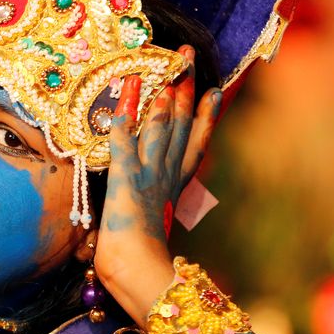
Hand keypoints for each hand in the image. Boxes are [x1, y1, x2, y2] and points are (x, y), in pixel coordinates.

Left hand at [94, 46, 221, 322]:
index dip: (204, 116)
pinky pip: (124, 147)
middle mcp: (165, 176)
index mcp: (173, 186)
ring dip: (161, 102)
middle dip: (185, 92)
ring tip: (165, 76)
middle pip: (180, 127)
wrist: (139, 274)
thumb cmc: (142, 256)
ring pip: (159, 131)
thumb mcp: (156, 222)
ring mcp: (147, 177)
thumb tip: (161, 201)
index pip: (194, 143)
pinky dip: (122, 127)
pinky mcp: (125, 181)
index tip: (213, 91)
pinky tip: (120, 105)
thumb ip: (159, 204)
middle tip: (189, 60)